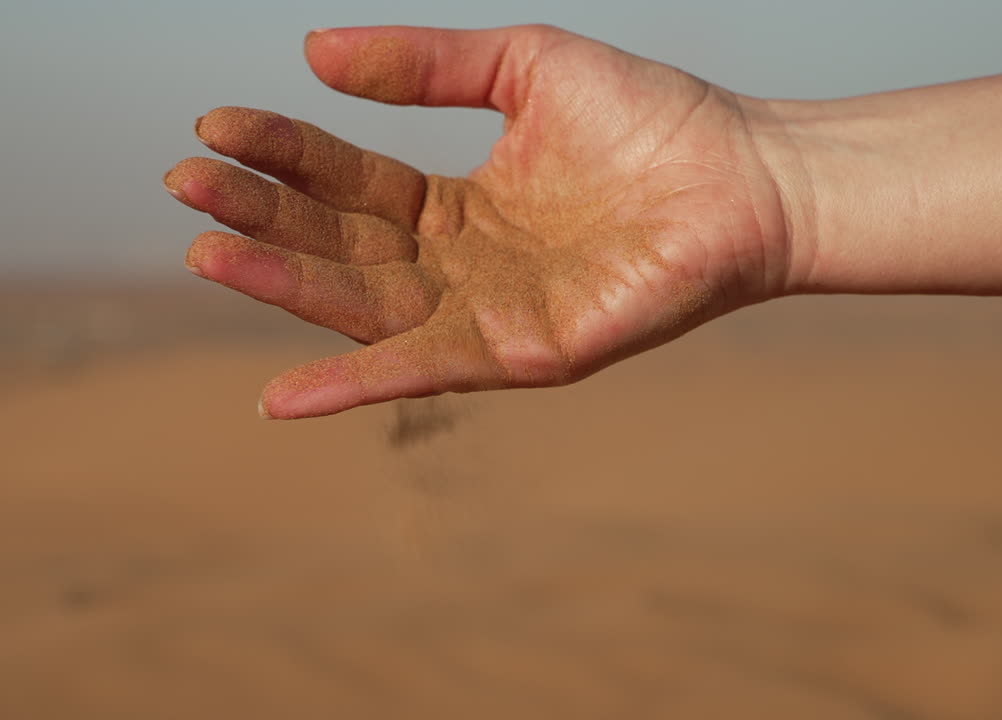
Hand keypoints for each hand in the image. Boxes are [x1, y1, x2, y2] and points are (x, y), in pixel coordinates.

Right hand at [165, 25, 795, 418]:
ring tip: (207, 247)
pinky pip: (433, 368)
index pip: (351, 181)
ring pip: (371, 306)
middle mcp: (468, 266)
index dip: (285, 154)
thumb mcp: (523, 67)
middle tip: (186, 182)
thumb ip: (427, 65)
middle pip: (345, 247)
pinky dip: (358, 384)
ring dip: (287, 285)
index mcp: (463, 203)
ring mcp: (495, 313)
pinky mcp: (529, 353)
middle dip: (265, 216)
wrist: (749, 174)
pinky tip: (283, 391)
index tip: (214, 124)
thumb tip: (316, 53)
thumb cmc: (655, 120)